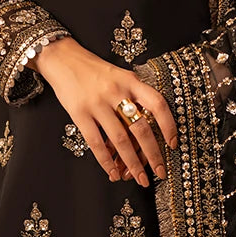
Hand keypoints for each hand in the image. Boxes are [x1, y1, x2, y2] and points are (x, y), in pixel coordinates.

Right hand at [30, 37, 177, 186]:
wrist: (62, 57)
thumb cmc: (94, 71)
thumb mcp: (120, 76)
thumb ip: (133, 96)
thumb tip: (146, 133)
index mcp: (130, 81)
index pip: (157, 104)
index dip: (168, 126)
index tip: (173, 145)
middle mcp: (116, 91)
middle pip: (141, 128)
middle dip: (153, 155)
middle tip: (160, 173)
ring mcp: (98, 103)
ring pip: (121, 140)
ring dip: (132, 164)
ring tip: (140, 180)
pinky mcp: (80, 113)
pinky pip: (96, 143)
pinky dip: (106, 162)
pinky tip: (113, 174)